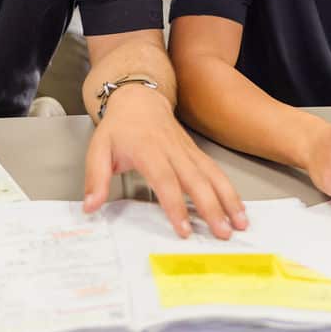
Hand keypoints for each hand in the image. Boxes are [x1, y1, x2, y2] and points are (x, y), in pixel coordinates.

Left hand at [83, 85, 247, 239]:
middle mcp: (173, 150)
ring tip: (240, 223)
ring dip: (228, 199)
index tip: (184, 229)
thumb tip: (91, 206)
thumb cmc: (119, 127)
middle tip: (222, 232)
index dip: (175, 206)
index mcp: (148, 150)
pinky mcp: (196, 153)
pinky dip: (230, 190)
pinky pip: (216, 171)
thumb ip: (95, 179)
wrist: (139, 99)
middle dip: (212, 207)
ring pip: (212, 175)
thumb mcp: (98, 149)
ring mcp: (188, 150)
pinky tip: (238, 207)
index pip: (165, 180)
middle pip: (196, 180)